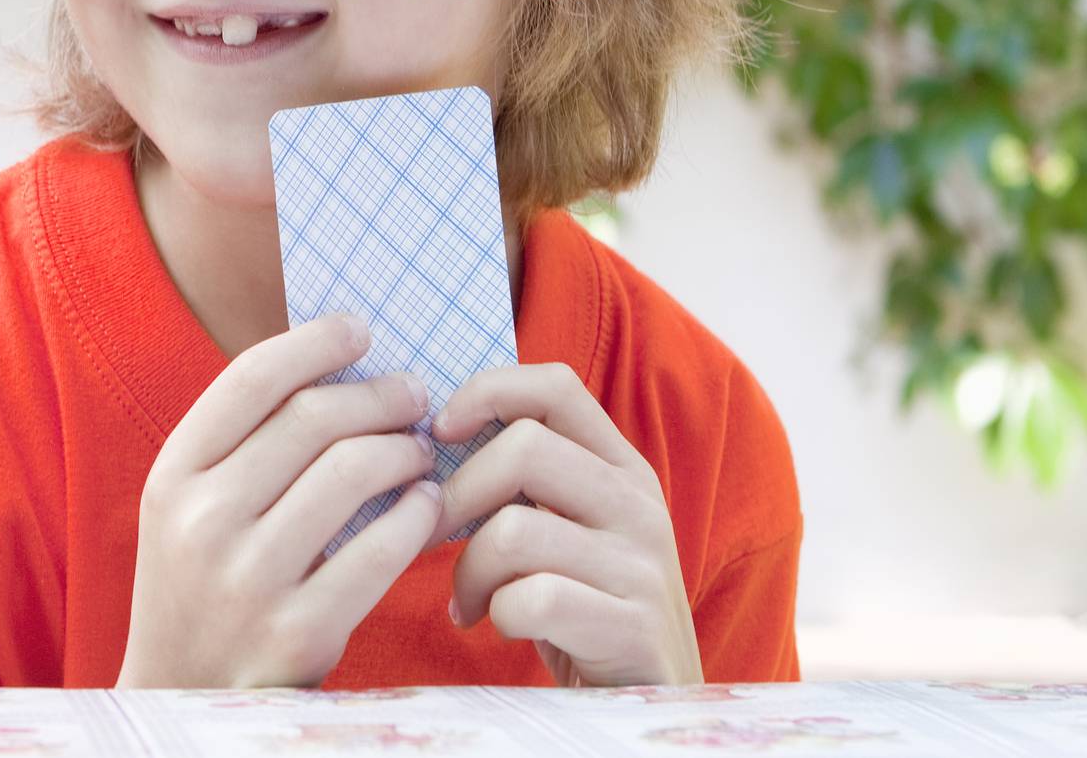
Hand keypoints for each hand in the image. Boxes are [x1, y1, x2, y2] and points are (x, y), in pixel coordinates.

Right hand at [117, 313, 443, 688]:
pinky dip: (416, 514)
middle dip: (379, 395)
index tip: (361, 329)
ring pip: (353, 471)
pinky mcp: (298, 633)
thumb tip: (338, 359)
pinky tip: (425, 504)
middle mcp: (202, 521)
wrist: (181, 699)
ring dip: (403, 447)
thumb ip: (248, 438)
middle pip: (314, 417)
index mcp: (173, 475)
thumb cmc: (205, 578)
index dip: (316, 341)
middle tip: (413, 393)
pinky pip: (380, 549)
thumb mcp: (194, 503)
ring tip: (419, 448)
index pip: (254, 378)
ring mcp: (248, 580)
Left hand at [421, 361, 703, 687]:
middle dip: (458, 495)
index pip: (555, 386)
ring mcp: (640, 566)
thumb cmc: (587, 605)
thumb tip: (435, 433)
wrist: (652, 701)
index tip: (441, 431)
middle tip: (434, 537)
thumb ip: (529, 478)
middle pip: (524, 448)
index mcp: (622, 467)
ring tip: (468, 599)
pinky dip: (497, 613)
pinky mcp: (630, 628)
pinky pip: (532, 598)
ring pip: (513, 529)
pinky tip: (499, 626)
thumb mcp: (573, 527)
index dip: (487, 392)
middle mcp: (638, 504)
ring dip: (469, 570)